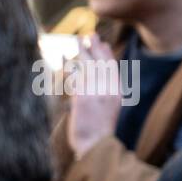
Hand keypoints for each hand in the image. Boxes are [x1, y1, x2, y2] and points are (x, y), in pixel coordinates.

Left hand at [66, 34, 121, 159]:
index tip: (102, 43)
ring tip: (77, 39)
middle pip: (101, 63)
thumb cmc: (98, 132)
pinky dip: (70, 66)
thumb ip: (104, 94)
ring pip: (88, 66)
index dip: (106, 54)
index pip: (112, 68)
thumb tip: (96, 83)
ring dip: (82, 51)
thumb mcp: (108, 110)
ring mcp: (96, 93)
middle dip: (95, 47)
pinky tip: (65, 58)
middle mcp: (108, 90)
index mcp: (116, 92)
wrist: (96, 146)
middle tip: (89, 34)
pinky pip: (76, 77)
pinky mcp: (82, 98)